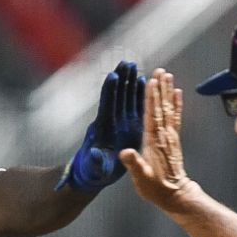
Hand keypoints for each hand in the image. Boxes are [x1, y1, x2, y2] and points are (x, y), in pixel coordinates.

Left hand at [56, 60, 144, 192]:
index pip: (106, 106)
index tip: (112, 76)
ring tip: (134, 65)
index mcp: (103, 129)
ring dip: (129, 81)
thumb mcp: (95, 168)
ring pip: (125, 97)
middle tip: (126, 62)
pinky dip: (138, 94)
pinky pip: (135, 106)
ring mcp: (120, 121)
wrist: (96, 174)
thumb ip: (96, 161)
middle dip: (121, 79)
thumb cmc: (93, 172)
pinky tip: (143, 82)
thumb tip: (95, 153)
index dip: (109, 91)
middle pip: (116, 95)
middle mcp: (111, 121)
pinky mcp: (129, 125)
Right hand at [120, 69, 196, 209]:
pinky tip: (178, 93)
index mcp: (153, 141)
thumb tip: (125, 152)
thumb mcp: (140, 178)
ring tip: (168, 75)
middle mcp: (163, 135)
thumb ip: (134, 164)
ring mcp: (170, 136)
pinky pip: (176, 117)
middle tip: (160, 70)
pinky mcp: (174, 139)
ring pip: (169, 109)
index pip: (151, 115)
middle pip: (161, 107)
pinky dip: (177, 104)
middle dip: (160, 88)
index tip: (151, 81)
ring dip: (168, 91)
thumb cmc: (155, 187)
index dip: (151, 98)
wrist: (174, 194)